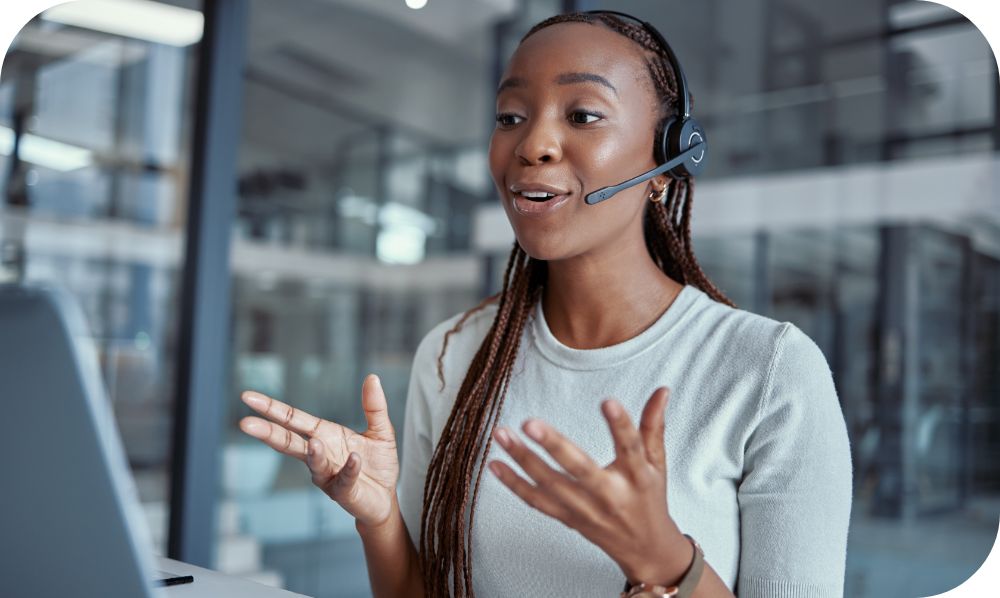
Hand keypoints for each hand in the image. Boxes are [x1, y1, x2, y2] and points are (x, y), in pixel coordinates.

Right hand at [239, 374, 398, 528]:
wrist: (386, 497)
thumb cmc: (376, 463)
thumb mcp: (380, 430)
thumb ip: (374, 406)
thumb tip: (372, 377)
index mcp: (324, 434)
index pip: (293, 419)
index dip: (271, 408)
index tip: (247, 397)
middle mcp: (320, 454)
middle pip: (289, 441)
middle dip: (268, 433)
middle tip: (245, 424)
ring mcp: (329, 475)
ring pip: (314, 464)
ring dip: (313, 454)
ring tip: (313, 442)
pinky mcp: (344, 492)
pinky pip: (345, 479)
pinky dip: (349, 469)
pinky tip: (354, 459)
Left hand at [487, 387, 691, 585]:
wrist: (644, 549)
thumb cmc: (649, 498)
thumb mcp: (657, 463)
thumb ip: (653, 426)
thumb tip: (662, 390)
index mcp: (637, 478)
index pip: (630, 447)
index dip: (620, 425)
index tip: (607, 401)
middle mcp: (609, 495)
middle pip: (580, 469)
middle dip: (554, 446)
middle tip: (530, 423)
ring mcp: (585, 510)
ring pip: (549, 485)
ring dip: (522, 459)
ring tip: (502, 433)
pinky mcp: (567, 518)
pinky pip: (537, 501)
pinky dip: (514, 484)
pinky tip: (495, 463)